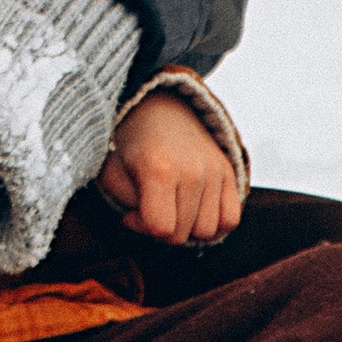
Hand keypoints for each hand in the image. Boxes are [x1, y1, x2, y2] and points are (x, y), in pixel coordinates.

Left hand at [98, 92, 239, 245]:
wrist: (160, 108)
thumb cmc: (131, 143)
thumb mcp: (111, 170)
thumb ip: (125, 202)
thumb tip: (151, 226)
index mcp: (158, 169)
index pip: (161, 228)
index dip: (141, 228)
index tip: (131, 213)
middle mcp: (192, 171)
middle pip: (182, 234)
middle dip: (161, 229)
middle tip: (149, 209)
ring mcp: (214, 171)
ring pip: (208, 231)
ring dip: (187, 228)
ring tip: (172, 209)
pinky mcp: (229, 172)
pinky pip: (230, 219)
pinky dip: (214, 224)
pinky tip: (194, 212)